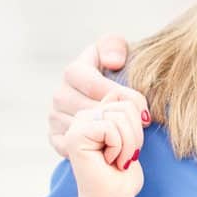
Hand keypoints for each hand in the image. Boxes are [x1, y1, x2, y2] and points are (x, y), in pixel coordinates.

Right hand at [49, 34, 150, 156]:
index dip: (119, 95)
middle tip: (141, 125)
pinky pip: (71, 147)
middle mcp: (60, 94)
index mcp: (73, 71)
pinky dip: (92, 149)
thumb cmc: (115, 73)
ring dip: (107, 136)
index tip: (142, 105)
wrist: (108, 100)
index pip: (93, 83)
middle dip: (117, 118)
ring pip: (81, 130)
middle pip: (89, 110)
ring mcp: (55, 116)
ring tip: (131, 136)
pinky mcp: (56, 137)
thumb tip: (113, 62)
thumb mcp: (117, 52)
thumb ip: (114, 47)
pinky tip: (112, 147)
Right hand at [64, 94, 145, 196]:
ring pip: (120, 116)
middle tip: (124, 156)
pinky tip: (109, 161)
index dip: (138, 119)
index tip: (132, 146)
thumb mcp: (132, 133)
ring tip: (117, 160)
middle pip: (125, 104)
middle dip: (135, 134)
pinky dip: (119, 148)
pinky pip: (111, 127)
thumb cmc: (124, 173)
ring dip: (128, 144)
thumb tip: (127, 88)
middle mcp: (83, 115)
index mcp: (96, 112)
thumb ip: (127, 110)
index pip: (125, 95)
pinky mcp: (76, 135)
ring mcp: (78, 124)